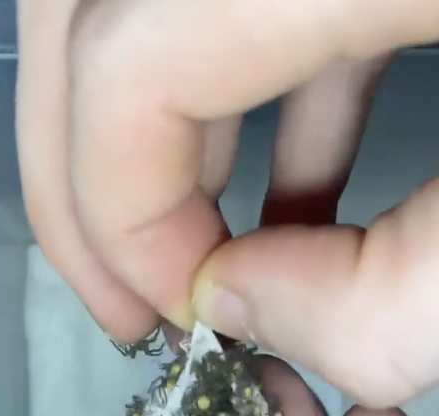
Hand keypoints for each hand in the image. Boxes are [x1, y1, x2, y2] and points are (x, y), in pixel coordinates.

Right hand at [16, 0, 438, 401]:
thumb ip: (389, 291)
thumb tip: (246, 309)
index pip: (123, 70)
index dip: (122, 221)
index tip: (187, 323)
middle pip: (87, 28)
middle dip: (86, 193)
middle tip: (133, 310)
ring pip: (146, 17)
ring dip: (158, 155)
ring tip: (207, 271)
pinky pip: (242, 8)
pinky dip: (246, 106)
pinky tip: (297, 191)